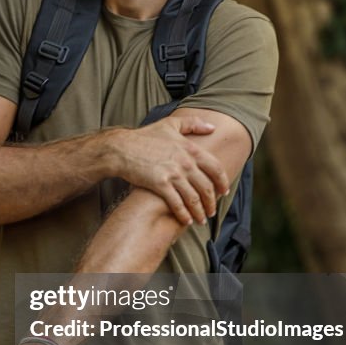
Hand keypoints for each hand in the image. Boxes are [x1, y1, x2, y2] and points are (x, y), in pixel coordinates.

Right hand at [112, 114, 229, 225]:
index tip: (224, 192)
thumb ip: (193, 123)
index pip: (215, 168)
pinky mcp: (160, 184)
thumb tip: (212, 127)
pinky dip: (184, 214)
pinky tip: (186, 220)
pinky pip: (177, 204)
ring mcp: (173, 174)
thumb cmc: (144, 136)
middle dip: (211, 202)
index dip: (222, 182)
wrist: (122, 148)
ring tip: (200, 220)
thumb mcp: (170, 124)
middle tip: (211, 211)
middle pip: (206, 187)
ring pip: (194, 198)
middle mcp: (185, 162)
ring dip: (199, 212)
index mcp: (191, 149)